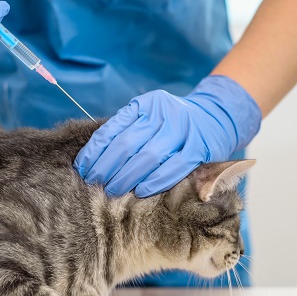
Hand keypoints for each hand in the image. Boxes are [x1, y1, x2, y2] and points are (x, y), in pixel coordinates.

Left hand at [74, 75, 261, 197]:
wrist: (214, 118)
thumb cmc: (171, 124)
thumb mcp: (148, 117)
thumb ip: (125, 131)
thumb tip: (92, 160)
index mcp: (145, 104)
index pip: (112, 129)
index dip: (94, 152)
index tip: (82, 169)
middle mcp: (163, 113)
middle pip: (127, 144)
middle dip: (106, 168)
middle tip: (95, 183)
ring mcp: (183, 130)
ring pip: (148, 157)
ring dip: (127, 178)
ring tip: (113, 190)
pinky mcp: (199, 148)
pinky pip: (173, 168)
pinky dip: (155, 182)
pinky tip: (141, 191)